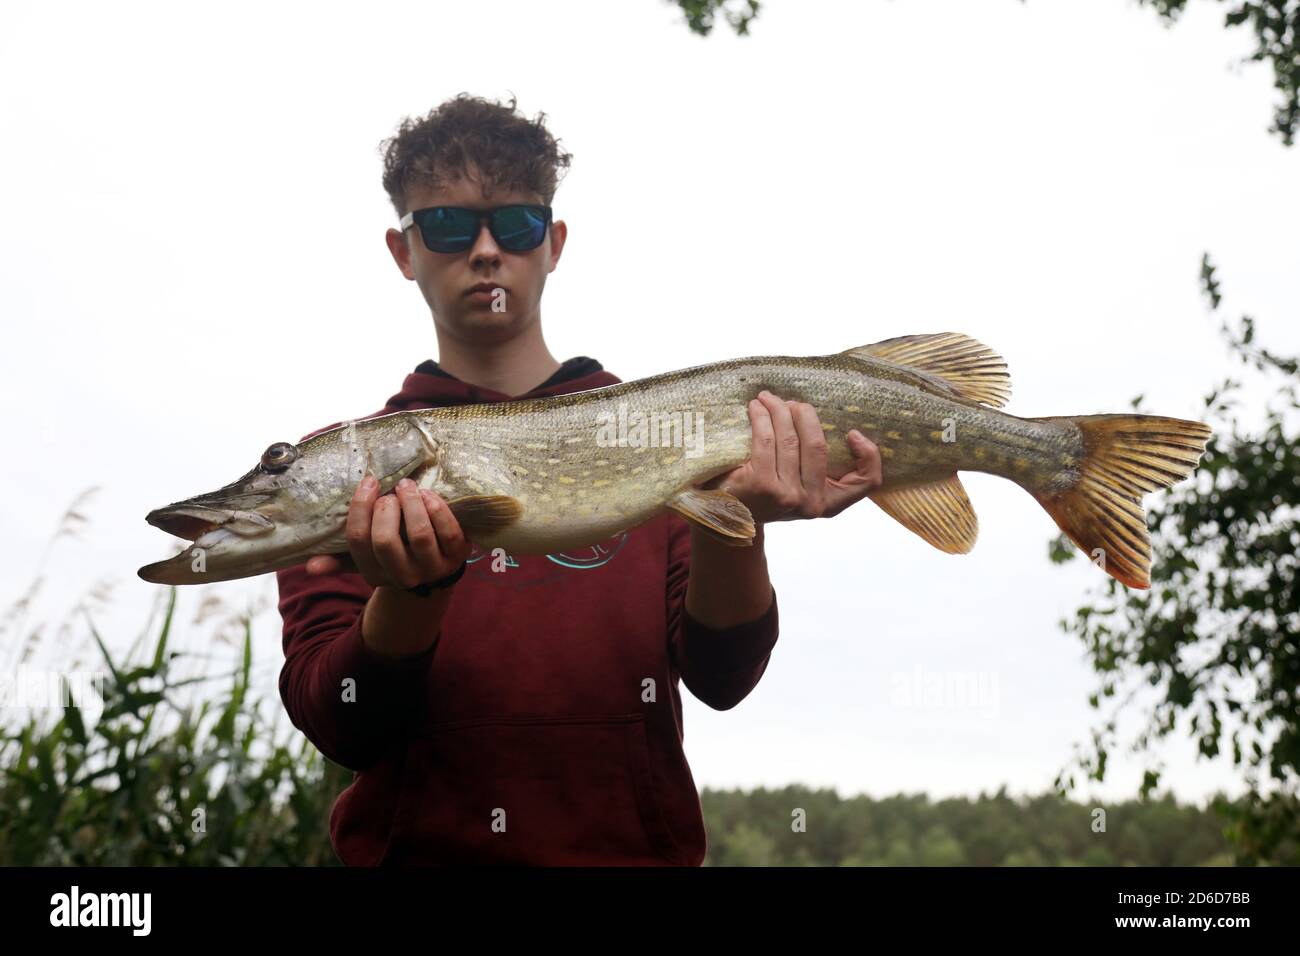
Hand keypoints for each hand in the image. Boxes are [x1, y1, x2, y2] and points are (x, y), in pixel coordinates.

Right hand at [305, 476, 470, 588]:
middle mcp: (404, 577)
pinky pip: (448, 531)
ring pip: (418, 534)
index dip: (360, 508)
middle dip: (384, 508)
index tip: (369, 482)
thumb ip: (340, 559)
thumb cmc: (395, 556)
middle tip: (390, 491)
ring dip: (411, 503)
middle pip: (385, 540)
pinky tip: (428, 494)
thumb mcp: (368, 560)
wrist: (437, 574)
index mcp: (375, 574)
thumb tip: (310, 566)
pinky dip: (437, 508)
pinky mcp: (459, 556)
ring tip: (407, 486)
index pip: (359, 541)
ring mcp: (433, 569)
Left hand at [710, 390, 882, 523]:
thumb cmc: (768, 494)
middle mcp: (811, 502)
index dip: (869, 454)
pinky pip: (766, 439)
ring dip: (778, 410)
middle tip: (792, 403)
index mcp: (828, 502)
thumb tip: (836, 425)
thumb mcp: (802, 487)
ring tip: (768, 399)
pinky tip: (756, 408)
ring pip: (790, 438)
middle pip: (818, 445)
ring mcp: (787, 495)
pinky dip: (761, 417)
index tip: (853, 432)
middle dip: (805, 415)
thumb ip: (820, 468)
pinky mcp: (762, 484)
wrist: (729, 515)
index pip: (867, 482)